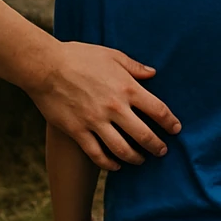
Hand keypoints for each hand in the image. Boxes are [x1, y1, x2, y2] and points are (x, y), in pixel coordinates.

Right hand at [29, 41, 180, 171]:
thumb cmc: (79, 56)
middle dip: (157, 146)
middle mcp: (114, 107)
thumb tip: (153, 74)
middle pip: (144, 135)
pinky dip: (109, 163)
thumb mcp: (111, 55)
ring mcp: (95, 121)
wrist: (45, 66)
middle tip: (162, 151)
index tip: (176, 129)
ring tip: (141, 160)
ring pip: (122, 150)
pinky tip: (115, 166)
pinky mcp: (77, 131)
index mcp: (127, 87)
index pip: (158, 110)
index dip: (170, 122)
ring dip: (135, 158)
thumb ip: (134, 67)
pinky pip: (97, 154)